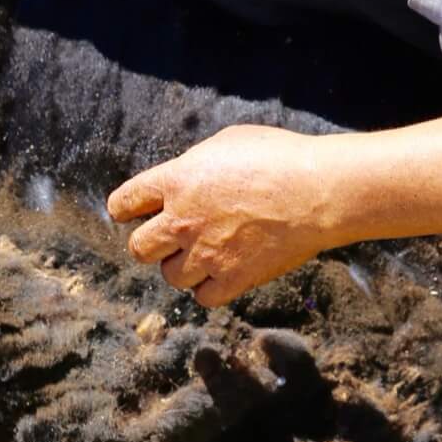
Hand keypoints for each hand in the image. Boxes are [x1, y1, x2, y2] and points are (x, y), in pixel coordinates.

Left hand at [106, 125, 338, 307]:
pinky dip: (210, 288)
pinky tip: (223, 273)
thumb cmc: (278, 157)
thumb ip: (194, 165)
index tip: (130, 213)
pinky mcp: (232, 279)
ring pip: (171, 276)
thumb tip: (185, 179)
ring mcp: (205, 253)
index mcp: (176, 180)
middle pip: (139, 247)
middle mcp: (181, 220)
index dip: (125, 209)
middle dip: (151, 243)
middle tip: (170, 239)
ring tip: (206, 254)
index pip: (124, 202)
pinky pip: (203, 297)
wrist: (316, 191)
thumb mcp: (226, 143)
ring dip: (184, 267)